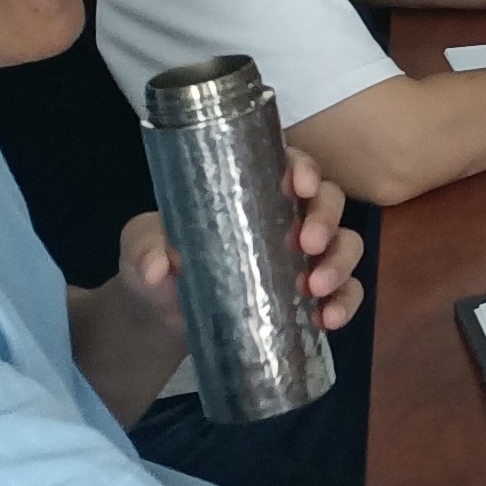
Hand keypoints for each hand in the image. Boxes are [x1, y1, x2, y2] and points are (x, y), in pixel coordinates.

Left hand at [112, 148, 366, 333]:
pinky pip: (346, 292)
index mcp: (252, 190)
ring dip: (341, 263)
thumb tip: (159, 268)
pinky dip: (346, 303)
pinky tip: (327, 319)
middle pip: (329, 201)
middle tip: (307, 244)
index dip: (304, 168)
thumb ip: (145, 249)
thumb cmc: (155, 262)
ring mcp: (302, 258)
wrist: (159, 316)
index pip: (290, 165)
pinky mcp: (309, 296)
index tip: (299, 184)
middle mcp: (286, 217)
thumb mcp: (140, 247)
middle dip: (327, 219)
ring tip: (316, 288)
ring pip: (346, 245)